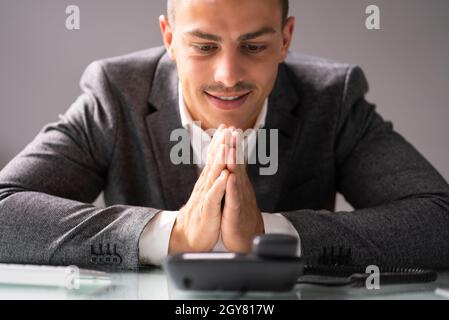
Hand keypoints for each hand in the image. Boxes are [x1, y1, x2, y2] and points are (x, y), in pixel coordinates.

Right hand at [169, 125, 229, 253]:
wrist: (189, 236)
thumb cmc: (203, 214)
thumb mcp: (209, 193)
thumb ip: (213, 178)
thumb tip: (217, 163)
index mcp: (208, 182)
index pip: (215, 159)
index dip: (220, 142)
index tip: (226, 127)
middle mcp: (206, 186)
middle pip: (214, 162)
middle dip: (221, 144)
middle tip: (226, 128)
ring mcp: (206, 197)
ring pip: (213, 176)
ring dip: (220, 160)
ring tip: (226, 146)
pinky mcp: (208, 210)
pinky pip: (214, 196)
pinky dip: (219, 185)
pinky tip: (225, 176)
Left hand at [221, 130, 264, 252]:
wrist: (246, 238)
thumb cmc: (239, 214)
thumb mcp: (235, 191)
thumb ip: (234, 174)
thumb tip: (232, 157)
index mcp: (237, 182)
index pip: (234, 160)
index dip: (232, 144)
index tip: (229, 127)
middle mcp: (240, 188)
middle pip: (237, 164)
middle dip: (234, 147)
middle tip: (232, 129)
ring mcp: (238, 199)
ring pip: (236, 178)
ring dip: (234, 163)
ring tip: (231, 149)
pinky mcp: (235, 213)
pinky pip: (233, 199)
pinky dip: (231, 188)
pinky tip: (229, 179)